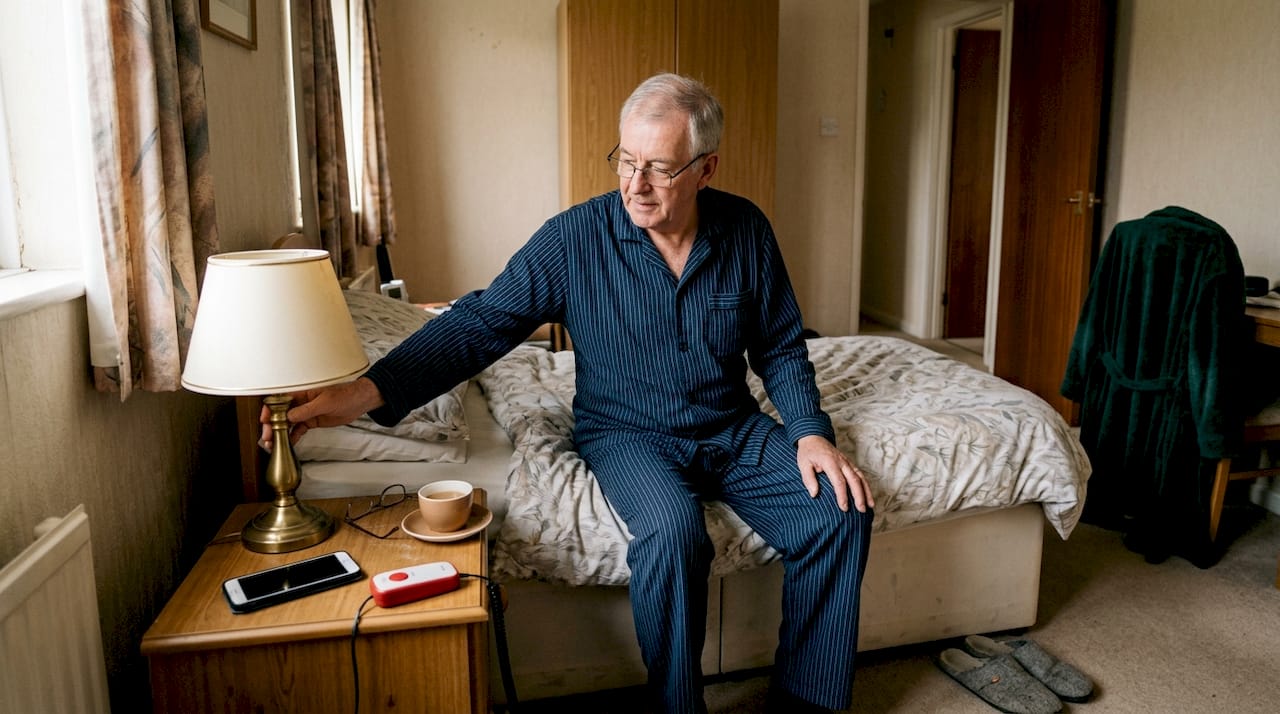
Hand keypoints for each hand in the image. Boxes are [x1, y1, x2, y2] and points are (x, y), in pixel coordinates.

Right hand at [259, 377, 384, 447]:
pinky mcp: (311, 421)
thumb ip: (307, 410)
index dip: (269, 409)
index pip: (279, 399)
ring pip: (287, 423)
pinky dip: (292, 437)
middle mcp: (301, 401)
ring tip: (273, 443)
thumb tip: (290, 416)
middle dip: (272, 425)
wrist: (359, 402)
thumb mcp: (325, 402)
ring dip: (279, 433)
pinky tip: (287, 444)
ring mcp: (305, 412)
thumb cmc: (345, 395)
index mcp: (302, 391)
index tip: (264, 419)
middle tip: (267, 436)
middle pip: (280, 413)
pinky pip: (298, 429)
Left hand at [795, 435, 874, 512]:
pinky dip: (865, 485)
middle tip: (861, 510)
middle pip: (854, 480)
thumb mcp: (802, 464)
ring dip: (866, 491)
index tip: (844, 508)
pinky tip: (868, 496)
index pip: (839, 481)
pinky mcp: (849, 463)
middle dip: (859, 496)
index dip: (842, 495)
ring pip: (860, 477)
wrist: (814, 437)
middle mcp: (841, 461)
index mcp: (830, 461)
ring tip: (870, 506)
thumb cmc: (808, 452)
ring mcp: (847, 462)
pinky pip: (860, 474)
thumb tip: (814, 494)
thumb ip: (808, 478)